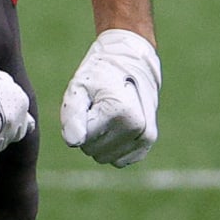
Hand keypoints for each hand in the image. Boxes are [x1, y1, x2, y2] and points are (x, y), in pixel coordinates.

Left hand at [60, 30, 160, 166]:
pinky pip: (118, 160)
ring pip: (104, 158)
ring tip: (108, 113)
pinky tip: (117, 124)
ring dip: (100, 139)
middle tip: (98, 106)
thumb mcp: (79, 85)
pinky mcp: (147, 145)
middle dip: (89, 131)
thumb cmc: (101, 73)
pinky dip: (112, 146)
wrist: (131, 60)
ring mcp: (145, 138)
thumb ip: (72, 114)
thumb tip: (73, 142)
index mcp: (120, 112)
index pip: (82, 140)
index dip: (80, 120)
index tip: (89, 102)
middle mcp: (137, 128)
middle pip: (93, 150)